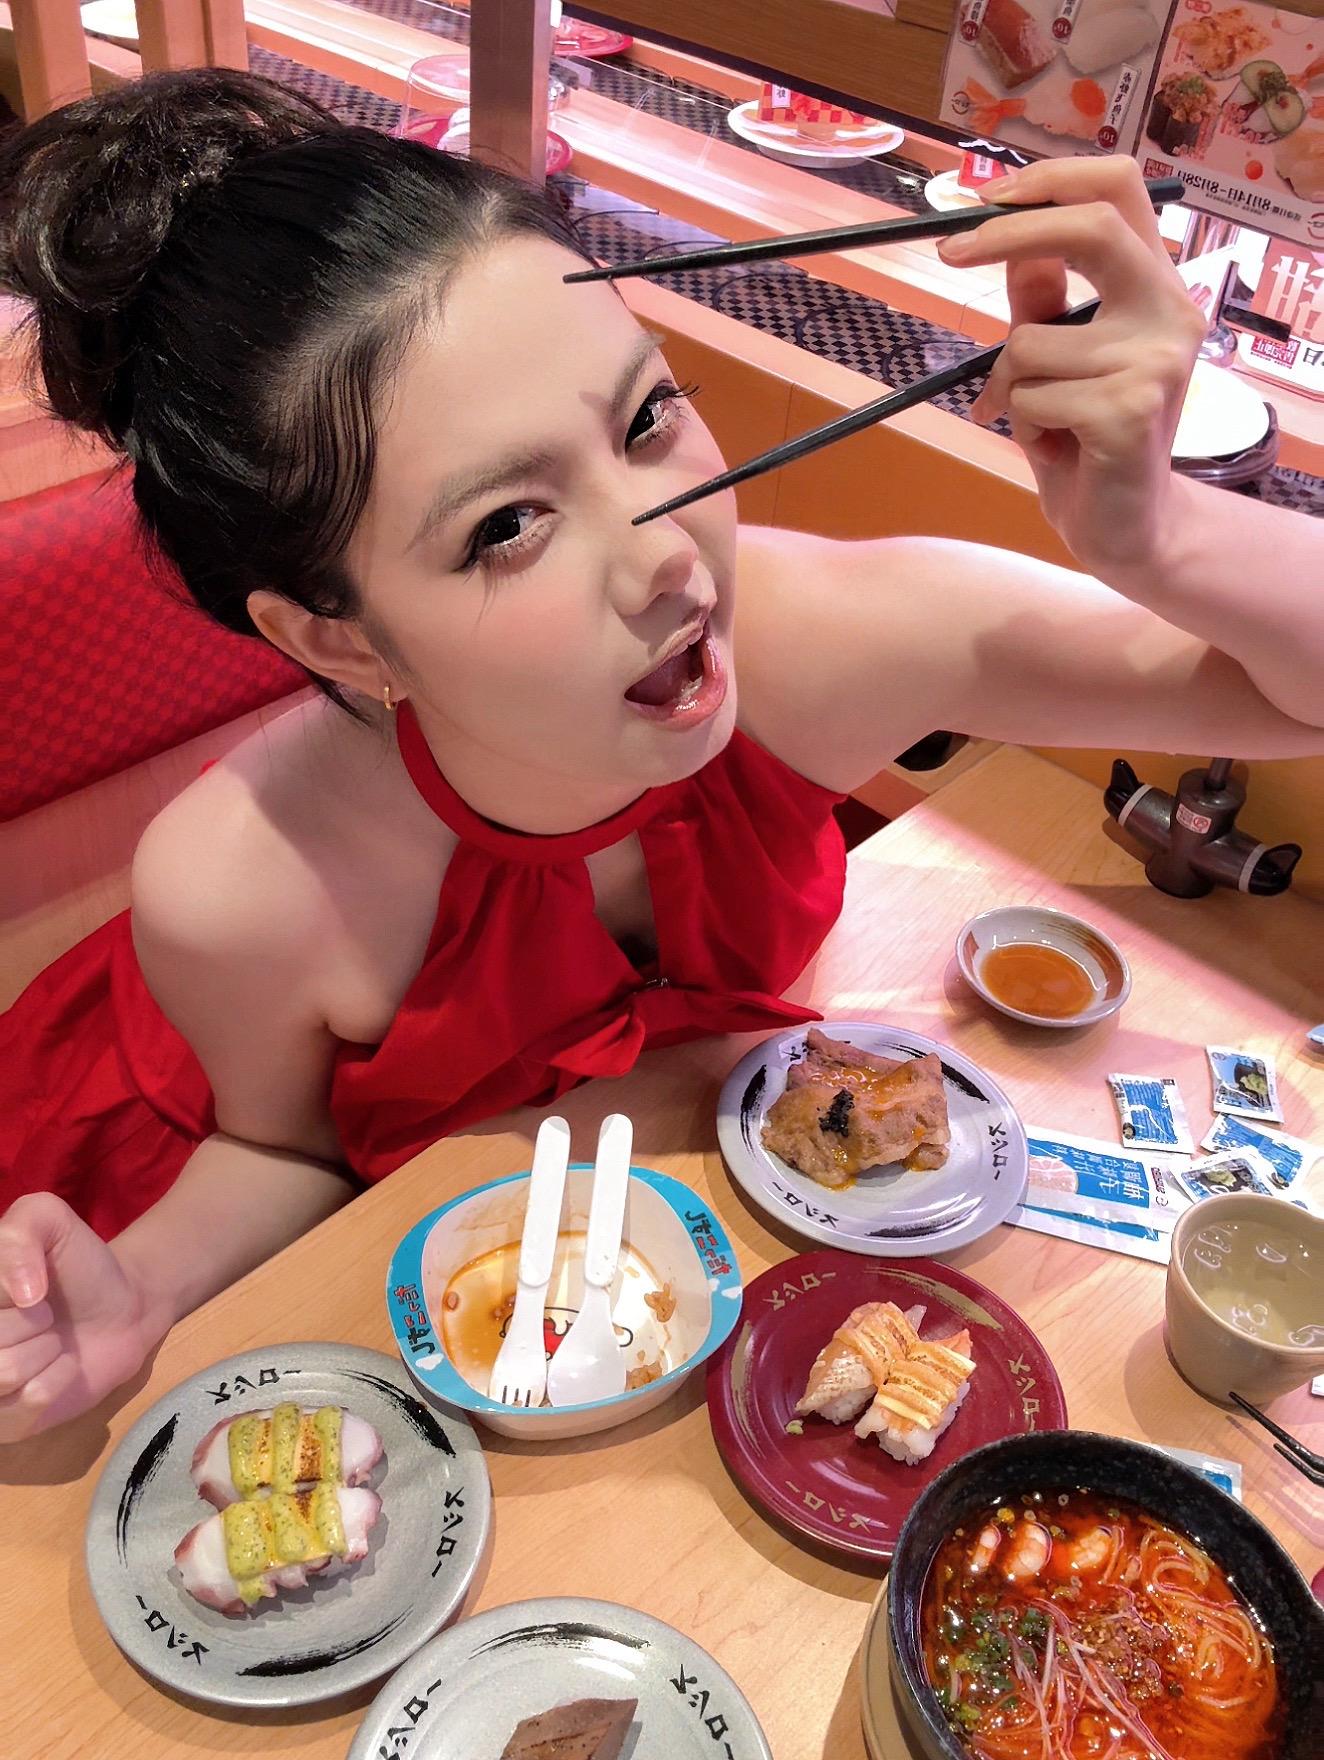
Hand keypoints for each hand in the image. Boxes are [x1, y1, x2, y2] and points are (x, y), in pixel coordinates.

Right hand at [0, 1194, 154, 1441]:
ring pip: (3, 1372)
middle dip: (30, 1321)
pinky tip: (61, 1367)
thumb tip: (23, 1292)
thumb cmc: (75, 1266)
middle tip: (43, 1316)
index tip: (30, 1287)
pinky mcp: (5, 1425)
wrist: (120, 1309)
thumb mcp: (46, 1220)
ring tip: (50, 1341)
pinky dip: (59, 1377)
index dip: (9, 1289)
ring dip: (44, 1349)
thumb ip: (20, 1234)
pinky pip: (30, 1401)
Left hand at [937, 157, 1205, 576]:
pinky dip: (1022, 424)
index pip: (1120, 187)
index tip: (988, 197)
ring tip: (1042, 420)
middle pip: (1089, 228)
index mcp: (1156, 285)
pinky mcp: (1128, 411)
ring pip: (1029, 341)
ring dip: (1008, 387)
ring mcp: (1155, 361)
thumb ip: (1041, 299)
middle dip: (1006, 236)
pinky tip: (1057, 447)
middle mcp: (1170, 312)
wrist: (1125, 526)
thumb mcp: (1058, 357)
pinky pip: (1030, 396)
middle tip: (950, 254)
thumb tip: (1006, 238)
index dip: (1052, 180)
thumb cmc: (1086, 440)